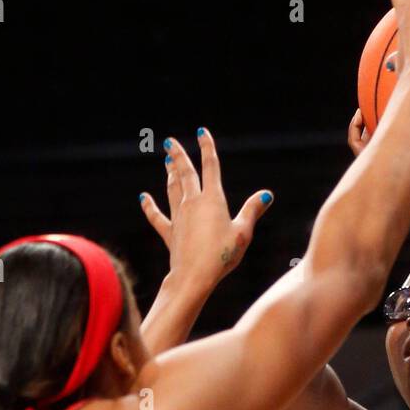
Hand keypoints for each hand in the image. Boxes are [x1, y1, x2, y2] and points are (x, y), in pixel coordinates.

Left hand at [140, 129, 272, 290]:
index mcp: (213, 199)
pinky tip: (143, 198)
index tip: (202, 132)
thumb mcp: (243, 233)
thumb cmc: (222, 256)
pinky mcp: (170, 233)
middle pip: (185, 173)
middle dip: (178, 155)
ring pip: (172, 189)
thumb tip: (266, 194)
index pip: (210, 166)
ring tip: (167, 162)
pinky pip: (157, 216)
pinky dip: (150, 206)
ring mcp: (179, 218)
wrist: (194, 277)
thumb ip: (252, 211)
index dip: (207, 147)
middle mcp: (192, 204)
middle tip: (170, 142)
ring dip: (170, 174)